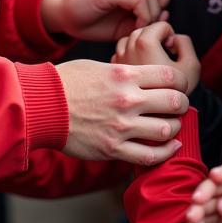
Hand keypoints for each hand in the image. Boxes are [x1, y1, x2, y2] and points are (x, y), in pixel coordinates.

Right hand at [41, 0, 168, 40]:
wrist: (61, 15)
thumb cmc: (92, 20)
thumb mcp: (122, 22)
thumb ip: (143, 18)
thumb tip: (165, 17)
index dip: (160, 2)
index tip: (152, 22)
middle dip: (157, 10)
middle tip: (146, 27)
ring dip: (150, 14)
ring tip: (138, 28)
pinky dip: (142, 15)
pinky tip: (133, 28)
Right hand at [57, 59, 188, 164]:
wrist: (40, 105)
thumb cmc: (67, 82)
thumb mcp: (99, 66)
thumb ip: (126, 72)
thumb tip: (147, 78)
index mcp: (124, 75)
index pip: (170, 77)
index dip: (180, 82)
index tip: (178, 87)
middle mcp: (127, 99)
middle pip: (174, 102)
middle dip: (181, 104)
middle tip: (178, 106)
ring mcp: (121, 126)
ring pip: (166, 130)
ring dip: (174, 128)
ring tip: (170, 126)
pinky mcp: (112, 148)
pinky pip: (150, 155)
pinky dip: (165, 152)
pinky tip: (169, 146)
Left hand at [113, 21, 200, 94]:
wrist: (155, 118)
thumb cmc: (174, 93)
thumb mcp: (191, 66)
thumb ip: (185, 43)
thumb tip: (174, 37)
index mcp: (145, 44)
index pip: (160, 25)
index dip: (172, 35)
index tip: (173, 52)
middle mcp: (128, 48)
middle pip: (144, 29)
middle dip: (157, 38)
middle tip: (164, 55)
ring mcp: (119, 59)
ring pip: (130, 39)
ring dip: (142, 44)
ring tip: (152, 61)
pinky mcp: (114, 70)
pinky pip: (122, 52)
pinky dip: (132, 54)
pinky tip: (141, 69)